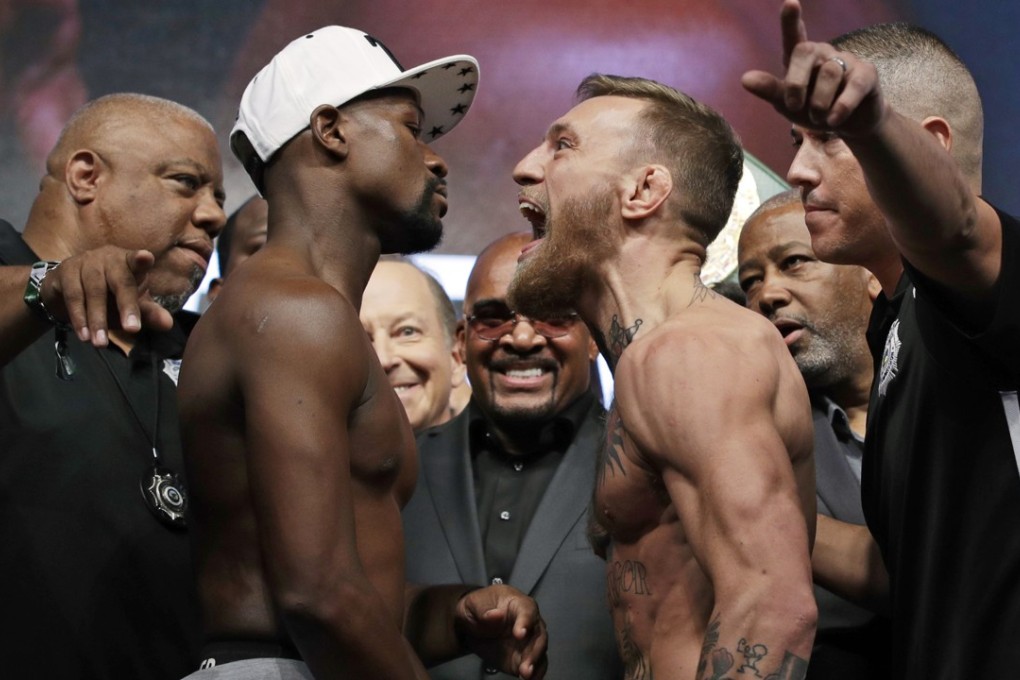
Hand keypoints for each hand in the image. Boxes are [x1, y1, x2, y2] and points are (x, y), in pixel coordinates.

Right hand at [41, 246, 172, 345]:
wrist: (66, 291)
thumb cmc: (108, 295)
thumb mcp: (130, 304)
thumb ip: (148, 313)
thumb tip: (168, 324)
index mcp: (129, 263)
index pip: (137, 260)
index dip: (141, 259)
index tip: (145, 258)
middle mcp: (109, 258)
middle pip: (120, 281)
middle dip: (127, 306)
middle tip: (132, 330)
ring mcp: (86, 262)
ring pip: (94, 291)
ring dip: (98, 320)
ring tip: (100, 344)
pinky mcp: (65, 272)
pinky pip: (73, 296)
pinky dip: (79, 317)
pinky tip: (84, 335)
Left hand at [453, 585, 547, 678]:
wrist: (472, 623)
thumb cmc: (477, 607)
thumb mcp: (473, 604)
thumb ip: (483, 610)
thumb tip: (496, 615)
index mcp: (518, 604)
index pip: (527, 611)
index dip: (525, 622)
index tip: (519, 634)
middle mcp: (529, 622)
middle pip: (538, 635)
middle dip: (534, 650)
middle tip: (525, 664)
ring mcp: (529, 641)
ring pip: (540, 652)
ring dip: (535, 664)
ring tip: (526, 675)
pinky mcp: (524, 657)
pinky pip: (536, 665)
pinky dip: (536, 673)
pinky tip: (531, 679)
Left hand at [741, 0, 886, 135]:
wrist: (850, 125)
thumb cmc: (814, 110)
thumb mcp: (788, 105)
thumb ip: (770, 91)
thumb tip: (745, 79)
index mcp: (802, 59)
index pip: (794, 36)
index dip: (790, 21)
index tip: (791, 2)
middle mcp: (824, 54)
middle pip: (806, 51)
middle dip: (796, 82)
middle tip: (793, 106)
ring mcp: (847, 61)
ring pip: (829, 73)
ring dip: (819, 104)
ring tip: (818, 119)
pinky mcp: (866, 75)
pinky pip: (853, 86)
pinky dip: (841, 106)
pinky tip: (834, 121)